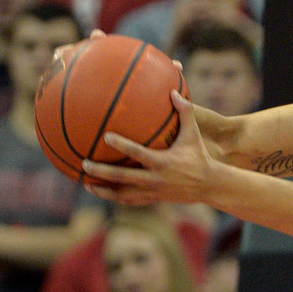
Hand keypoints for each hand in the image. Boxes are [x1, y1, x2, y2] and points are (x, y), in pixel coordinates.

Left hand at [82, 91, 215, 205]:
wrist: (209, 185)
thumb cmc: (199, 155)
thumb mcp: (194, 134)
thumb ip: (185, 112)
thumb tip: (174, 91)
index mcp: (163, 162)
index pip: (138, 153)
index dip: (121, 145)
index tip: (106, 136)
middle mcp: (155, 178)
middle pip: (122, 177)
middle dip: (101, 172)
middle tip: (84, 163)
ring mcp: (152, 191)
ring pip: (121, 194)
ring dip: (102, 190)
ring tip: (84, 182)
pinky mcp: (152, 199)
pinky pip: (129, 200)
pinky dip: (114, 197)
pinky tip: (101, 192)